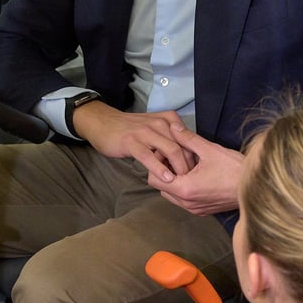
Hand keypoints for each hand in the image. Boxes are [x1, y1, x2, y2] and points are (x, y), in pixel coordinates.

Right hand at [74, 101, 195, 179]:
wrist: (104, 123)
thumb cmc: (131, 129)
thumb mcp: (155, 127)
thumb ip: (170, 138)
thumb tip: (187, 156)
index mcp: (168, 119)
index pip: (188, 138)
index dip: (195, 156)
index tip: (198, 171)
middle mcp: (159, 123)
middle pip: (183, 145)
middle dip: (190, 165)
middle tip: (192, 180)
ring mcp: (145, 132)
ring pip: (170, 150)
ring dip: (178, 168)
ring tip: (183, 182)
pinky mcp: (132, 142)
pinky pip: (149, 156)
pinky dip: (159, 169)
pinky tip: (166, 179)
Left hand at [153, 120, 244, 216]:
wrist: (257, 186)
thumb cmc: (235, 169)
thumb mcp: (209, 149)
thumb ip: (187, 138)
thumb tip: (173, 128)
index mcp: (185, 189)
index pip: (154, 179)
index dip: (157, 164)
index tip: (167, 153)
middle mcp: (187, 203)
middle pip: (161, 187)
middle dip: (165, 172)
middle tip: (176, 157)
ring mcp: (195, 209)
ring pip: (172, 195)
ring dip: (175, 181)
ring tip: (187, 166)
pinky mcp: (203, 211)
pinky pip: (184, 201)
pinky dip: (184, 189)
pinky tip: (196, 176)